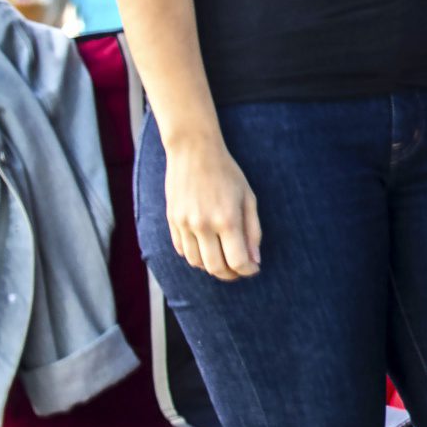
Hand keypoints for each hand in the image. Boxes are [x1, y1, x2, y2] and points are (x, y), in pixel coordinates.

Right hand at [165, 139, 260, 281]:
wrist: (193, 152)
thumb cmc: (227, 173)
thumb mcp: (248, 198)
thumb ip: (252, 231)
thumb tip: (254, 260)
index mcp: (226, 219)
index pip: (236, 261)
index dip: (247, 270)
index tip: (253, 269)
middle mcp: (203, 225)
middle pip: (215, 267)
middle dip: (230, 274)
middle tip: (239, 270)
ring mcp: (184, 224)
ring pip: (196, 262)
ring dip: (212, 267)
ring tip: (224, 259)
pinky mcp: (172, 221)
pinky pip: (182, 250)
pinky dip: (195, 256)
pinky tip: (207, 249)